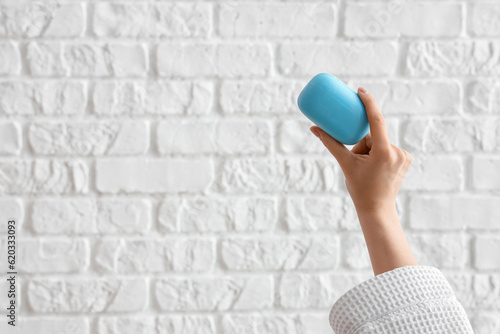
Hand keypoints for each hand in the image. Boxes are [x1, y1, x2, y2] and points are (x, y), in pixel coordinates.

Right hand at [310, 87, 412, 214]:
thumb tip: (314, 128)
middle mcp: (398, 151)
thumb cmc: (359, 188)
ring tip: (367, 170)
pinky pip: (387, 148)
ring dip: (370, 150)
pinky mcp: (406, 160)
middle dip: (362, 145)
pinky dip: (379, 154)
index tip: (360, 91)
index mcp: (384, 152)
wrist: (377, 209)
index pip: (377, 120)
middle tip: (358, 161)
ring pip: (380, 142)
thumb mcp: (345, 164)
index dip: (368, 103)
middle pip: (373, 136)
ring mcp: (404, 156)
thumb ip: (330, 143)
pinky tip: (376, 170)